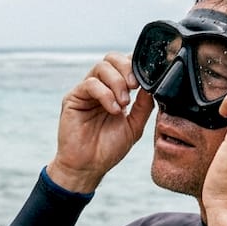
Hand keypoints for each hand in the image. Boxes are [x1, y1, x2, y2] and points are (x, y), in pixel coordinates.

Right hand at [49, 52, 153, 192]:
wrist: (89, 167)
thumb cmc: (108, 148)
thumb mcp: (134, 125)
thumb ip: (144, 105)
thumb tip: (153, 85)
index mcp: (115, 90)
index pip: (124, 64)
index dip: (136, 66)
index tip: (146, 81)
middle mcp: (100, 87)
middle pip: (112, 58)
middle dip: (127, 69)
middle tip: (134, 87)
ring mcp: (85, 91)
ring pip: (101, 67)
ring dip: (117, 82)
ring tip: (123, 104)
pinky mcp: (73, 98)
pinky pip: (90, 84)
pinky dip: (105, 94)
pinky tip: (113, 109)